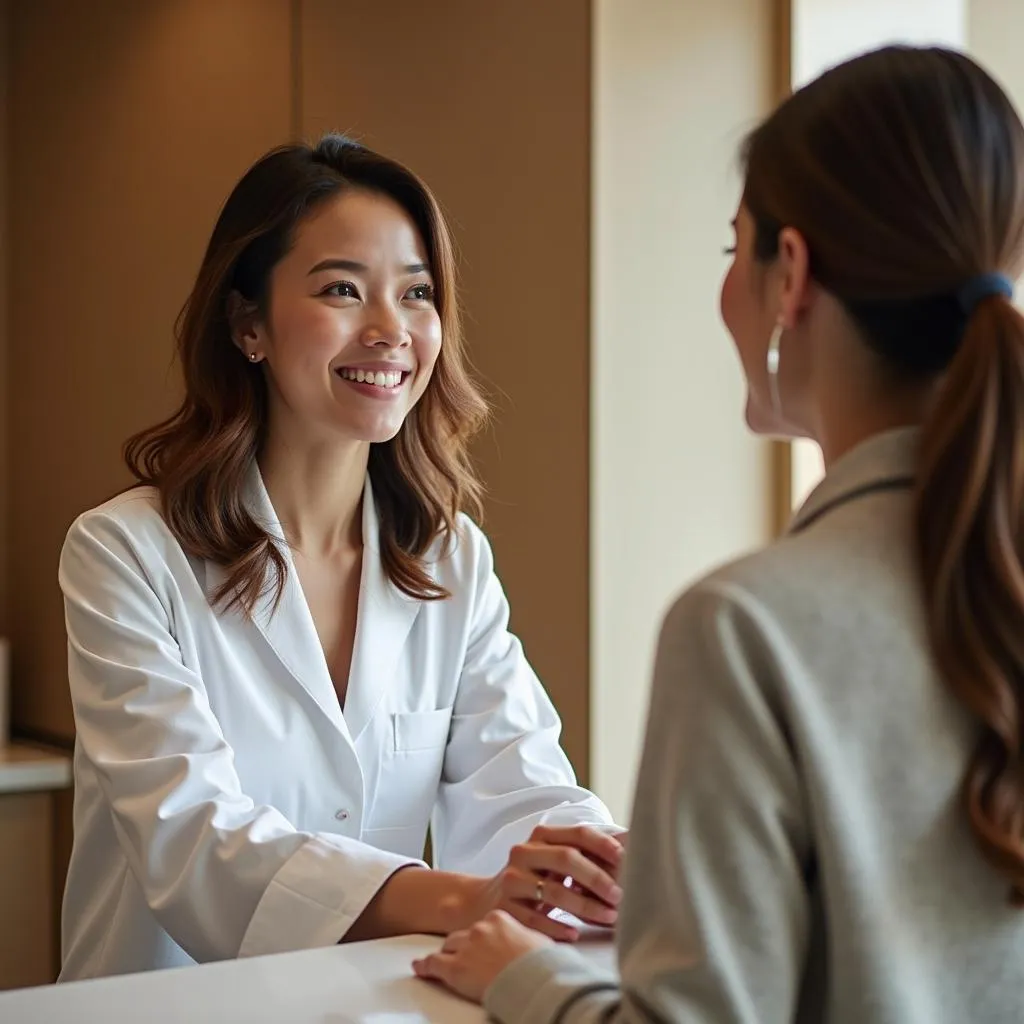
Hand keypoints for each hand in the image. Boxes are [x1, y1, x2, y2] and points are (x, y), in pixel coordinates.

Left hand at [413, 909, 549, 1003]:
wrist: (535, 981)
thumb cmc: (543, 965)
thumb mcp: (541, 941)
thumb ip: (529, 937)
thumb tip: (537, 943)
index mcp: (500, 918)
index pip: (484, 925)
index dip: (482, 937)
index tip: (484, 942)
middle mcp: (480, 928)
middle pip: (464, 935)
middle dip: (464, 945)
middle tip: (468, 955)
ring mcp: (466, 947)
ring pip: (449, 947)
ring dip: (448, 954)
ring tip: (443, 961)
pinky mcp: (455, 969)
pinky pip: (434, 964)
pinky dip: (425, 966)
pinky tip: (420, 968)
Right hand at [460, 824, 623, 940]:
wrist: (481, 900)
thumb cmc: (533, 880)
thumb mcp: (552, 861)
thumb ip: (583, 854)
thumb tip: (630, 848)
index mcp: (540, 836)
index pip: (577, 833)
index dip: (603, 845)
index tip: (626, 861)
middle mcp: (523, 852)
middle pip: (567, 858)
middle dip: (598, 878)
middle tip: (620, 897)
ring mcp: (511, 880)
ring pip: (554, 892)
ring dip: (585, 907)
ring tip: (608, 918)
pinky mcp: (503, 907)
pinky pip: (535, 919)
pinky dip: (558, 928)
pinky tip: (574, 934)